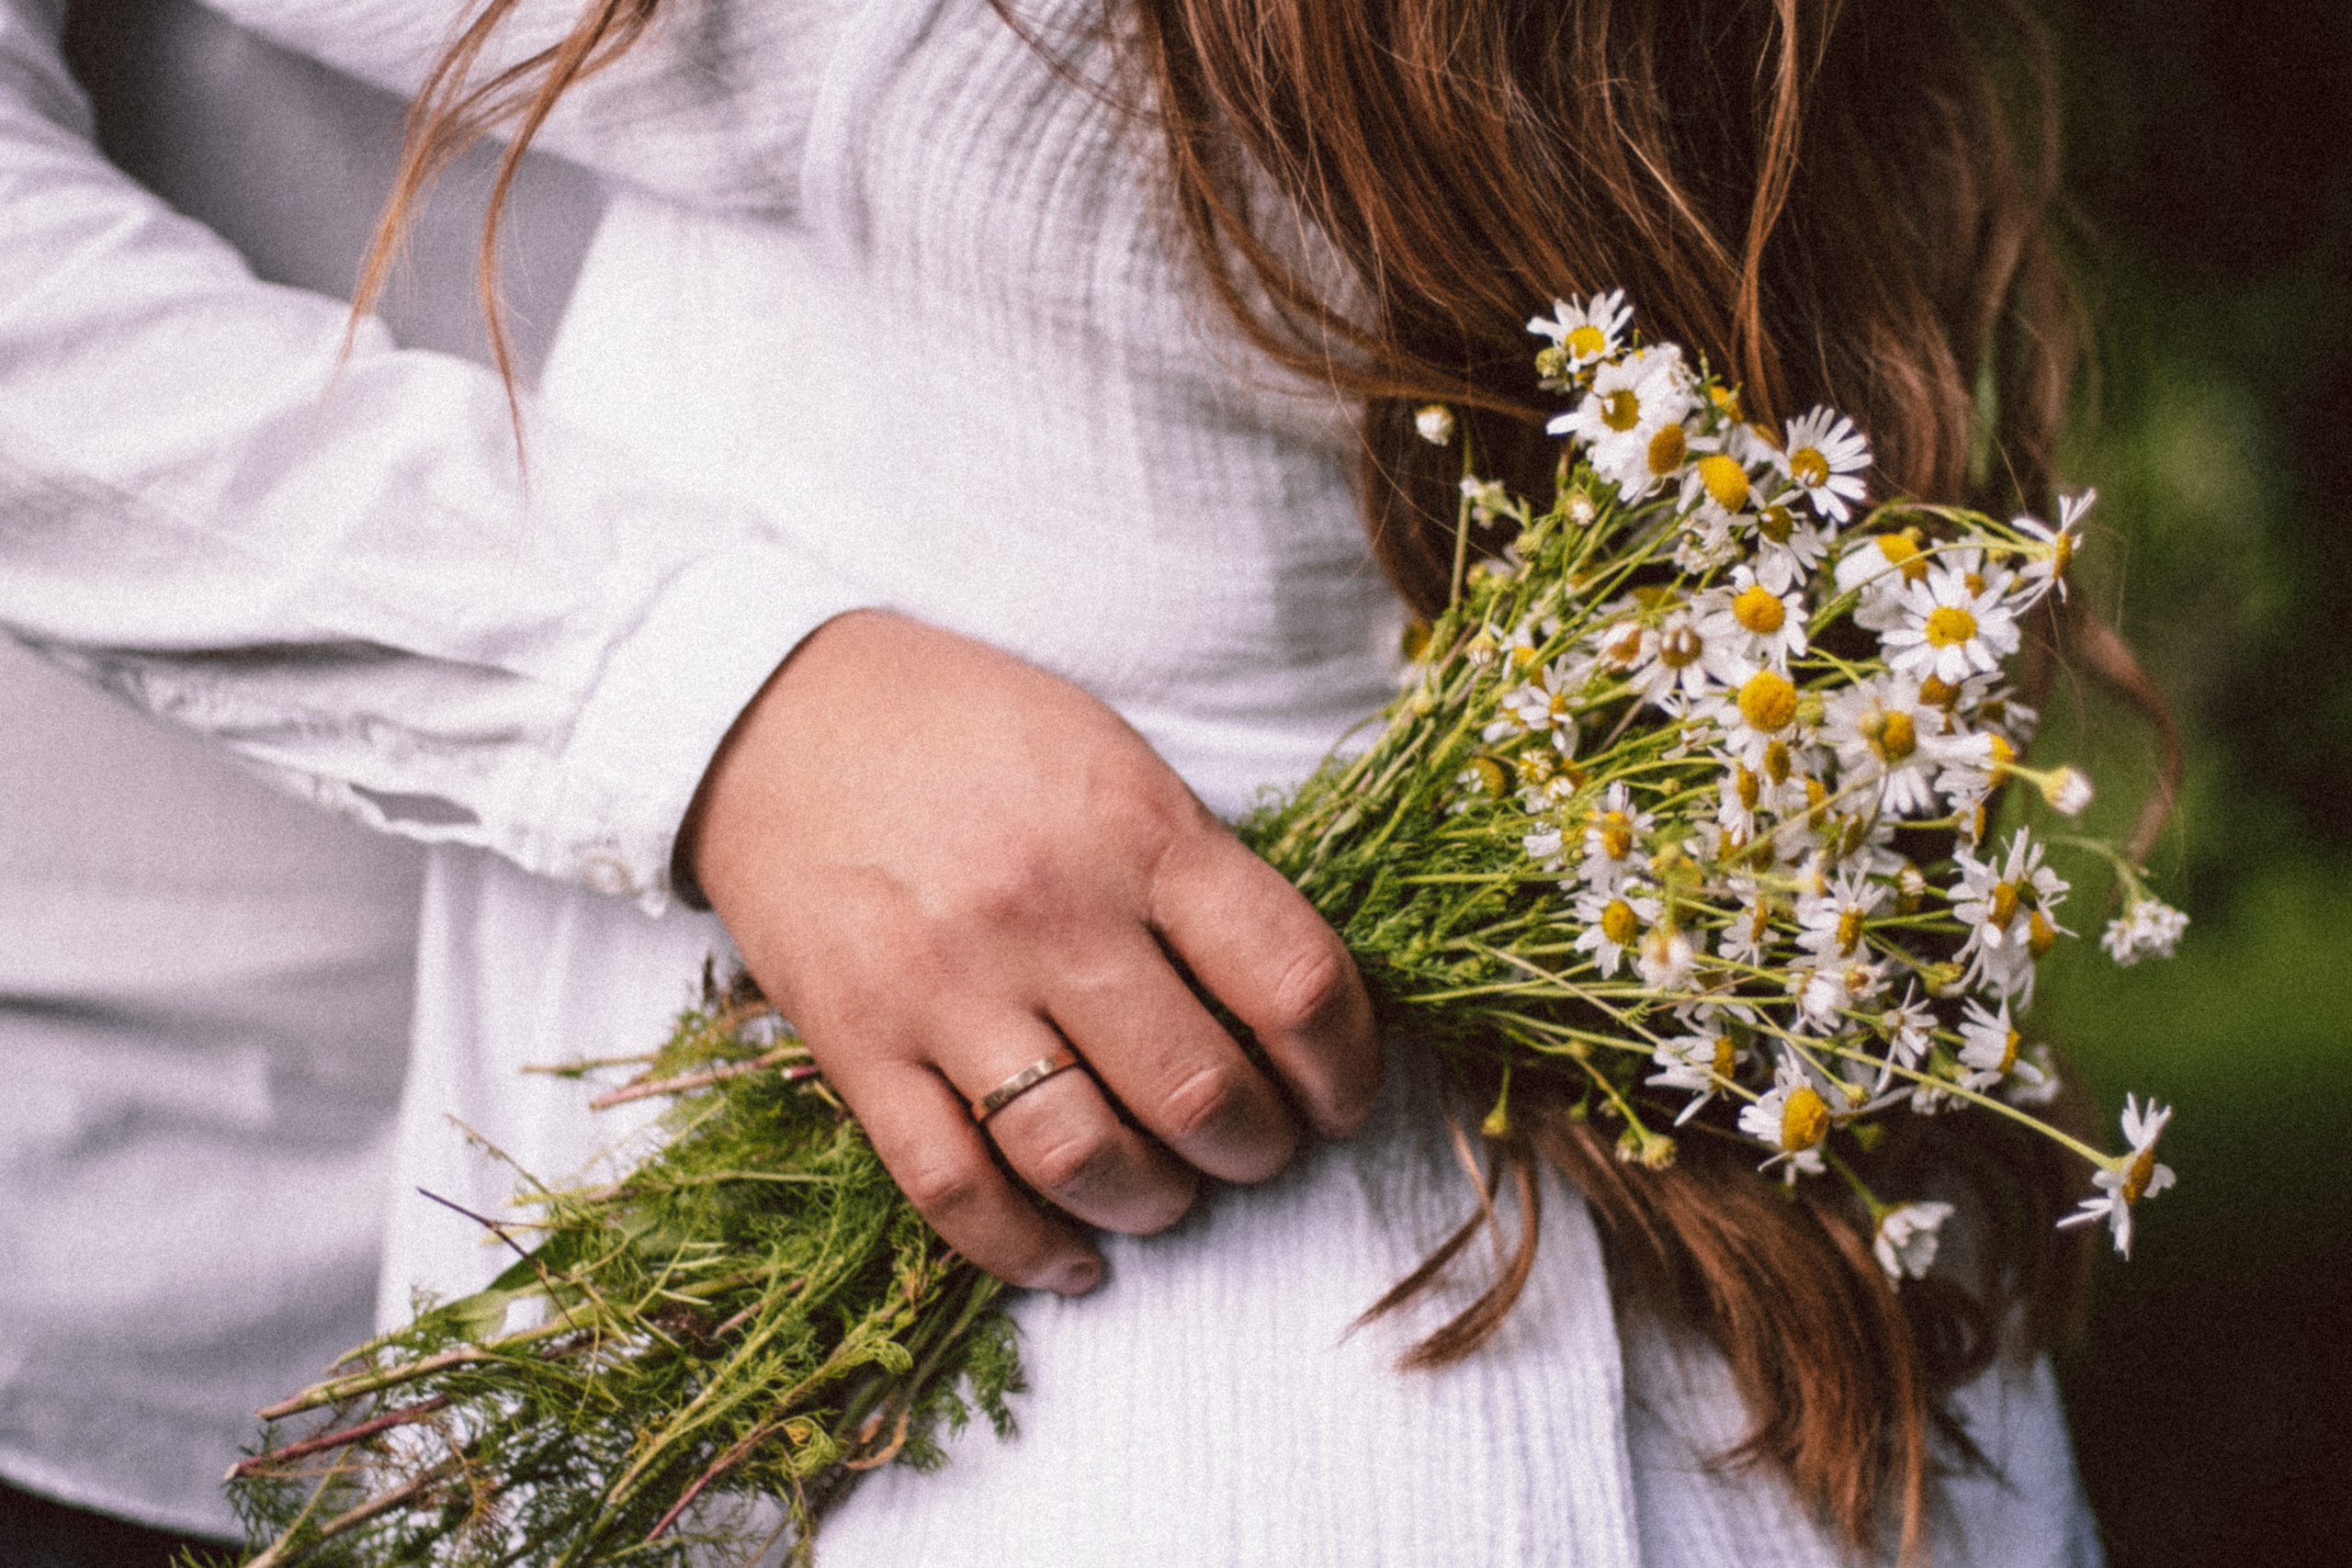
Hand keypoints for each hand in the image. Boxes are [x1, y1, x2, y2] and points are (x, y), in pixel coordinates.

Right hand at [684, 611, 1381, 1293]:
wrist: (778, 714)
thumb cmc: (971, 732)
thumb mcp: (1113, 760)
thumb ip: (1197, 874)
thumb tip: (1283, 1012)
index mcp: (1136, 832)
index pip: (1294, 983)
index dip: (1347, 1067)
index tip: (1342, 1095)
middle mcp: (1048, 914)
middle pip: (1201, 1092)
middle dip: (1257, 1148)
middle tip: (1256, 1144)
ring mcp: (946, 988)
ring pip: (1087, 1159)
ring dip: (1155, 1203)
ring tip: (1168, 1193)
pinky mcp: (858, 1047)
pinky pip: (955, 1190)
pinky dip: (1028, 1249)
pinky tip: (1071, 1255)